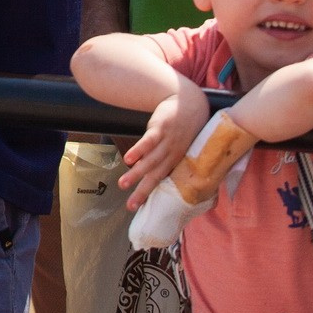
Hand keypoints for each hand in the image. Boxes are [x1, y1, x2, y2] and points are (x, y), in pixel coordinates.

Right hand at [119, 78, 210, 211]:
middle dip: (142, 191)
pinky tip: (129, 159)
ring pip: (150, 162)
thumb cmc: (183, 127)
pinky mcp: (160, 128)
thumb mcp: (180, 146)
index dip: (149, 194)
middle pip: (155, 176)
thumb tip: (150, 170)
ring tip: (122, 184)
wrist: (190, 104)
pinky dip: (139, 151)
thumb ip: (168, 158)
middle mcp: (173, 155)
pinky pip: (149, 142)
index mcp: (177, 161)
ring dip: (136, 174)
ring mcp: (167, 142)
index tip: (137, 208)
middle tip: (130, 206)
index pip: (162, 182)